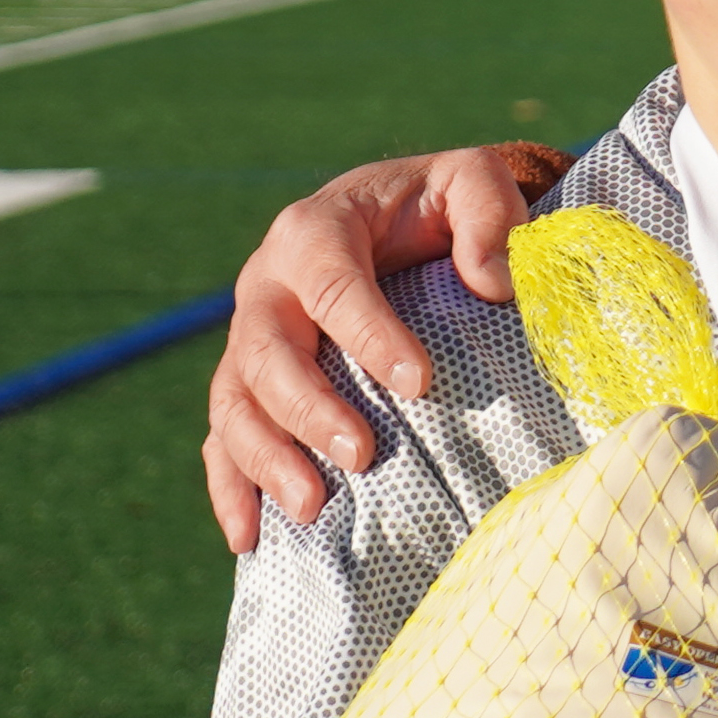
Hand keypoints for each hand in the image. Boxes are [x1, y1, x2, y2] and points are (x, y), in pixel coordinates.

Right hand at [203, 146, 535, 546]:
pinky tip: (251, 536)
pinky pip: (223, 438)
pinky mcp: (250, 384)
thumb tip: (494, 279)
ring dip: (265, 458)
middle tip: (362, 455)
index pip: (332, 285)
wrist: (399, 218)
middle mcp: (267, 286)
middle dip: (309, 409)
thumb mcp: (473, 181)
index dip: (369, 335)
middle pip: (266, 352)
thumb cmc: (439, 204)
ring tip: (312, 508)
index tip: (419, 383)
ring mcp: (250, 340)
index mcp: (313, 231)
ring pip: (234, 402)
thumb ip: (488, 214)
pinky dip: (231, 487)